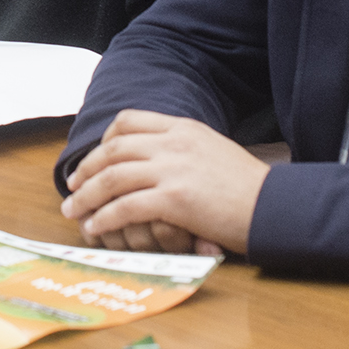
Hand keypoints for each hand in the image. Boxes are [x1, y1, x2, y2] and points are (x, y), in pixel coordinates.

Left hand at [60, 110, 267, 258]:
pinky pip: (125, 207)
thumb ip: (184, 150)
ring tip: (74, 211)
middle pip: (113, 148)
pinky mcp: (174, 200)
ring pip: (112, 177)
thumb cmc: (250, 188)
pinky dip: (104, 217)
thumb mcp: (214, 151)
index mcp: (184, 127)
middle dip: (86, 169)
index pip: (130, 120)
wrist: (276, 207)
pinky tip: (95, 228)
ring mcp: (173, 169)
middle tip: (72, 187)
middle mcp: (174, 143)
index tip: (95, 159)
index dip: (104, 140)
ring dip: (86, 196)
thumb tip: (158, 163)